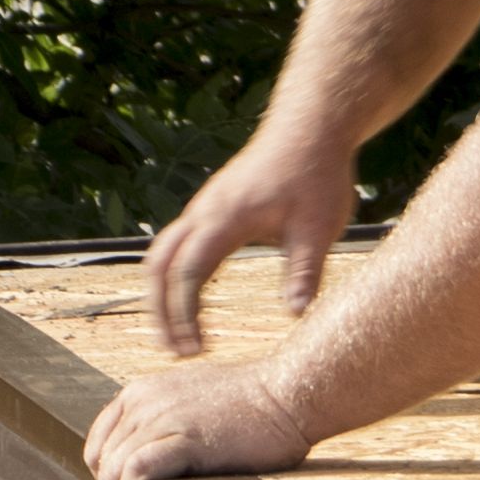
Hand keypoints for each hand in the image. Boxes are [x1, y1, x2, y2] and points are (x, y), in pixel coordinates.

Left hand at [80, 359, 314, 479]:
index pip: (101, 447)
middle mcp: (142, 402)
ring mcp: (160, 417)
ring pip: (115, 474)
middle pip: (105, 466)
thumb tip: (156, 477)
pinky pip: (135, 474)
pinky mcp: (182, 437)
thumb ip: (168, 432)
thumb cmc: (256, 411)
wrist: (290, 394)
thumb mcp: (196, 410)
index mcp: (141, 394)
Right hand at [142, 132, 356, 359]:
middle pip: (159, 266)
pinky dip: (173, 277)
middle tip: (174, 353)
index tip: (195, 349)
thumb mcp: (319, 228)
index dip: (185, 315)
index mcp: (225, 217)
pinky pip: (177, 246)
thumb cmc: (317, 173)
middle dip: (160, 312)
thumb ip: (305, 273)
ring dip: (161, 295)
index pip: (188, 273)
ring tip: (177, 336)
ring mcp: (204, 208)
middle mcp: (204, 211)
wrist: (311, 126)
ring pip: (161, 254)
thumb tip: (295, 316)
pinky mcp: (212, 209)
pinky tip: (192, 305)